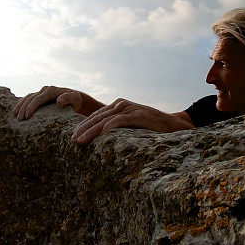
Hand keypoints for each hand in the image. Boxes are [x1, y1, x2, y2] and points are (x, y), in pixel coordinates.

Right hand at [12, 85, 103, 118]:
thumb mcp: (74, 99)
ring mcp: (41, 92)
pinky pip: (28, 99)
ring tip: (15, 115)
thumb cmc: (75, 100)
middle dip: (23, 108)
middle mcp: (44, 90)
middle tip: (19, 119)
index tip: (26, 116)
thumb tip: (58, 101)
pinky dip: (22, 104)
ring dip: (20, 105)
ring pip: (27, 97)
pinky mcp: (39, 96)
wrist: (75, 98)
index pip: (37, 99)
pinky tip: (16, 111)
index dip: (31, 107)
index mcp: (51, 90)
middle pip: (30, 98)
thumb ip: (68, 98)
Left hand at [71, 98, 192, 144]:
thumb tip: (101, 138)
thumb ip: (117, 126)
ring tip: (81, 140)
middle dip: (83, 128)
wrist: (171, 125)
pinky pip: (119, 121)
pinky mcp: (137, 115)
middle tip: (72, 140)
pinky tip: (101, 135)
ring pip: (104, 120)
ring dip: (91, 131)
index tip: (73, 137)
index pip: (96, 116)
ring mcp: (129, 108)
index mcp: (117, 105)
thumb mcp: (130, 125)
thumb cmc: (150, 128)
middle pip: (97, 117)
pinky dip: (109, 127)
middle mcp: (121, 104)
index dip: (84, 125)